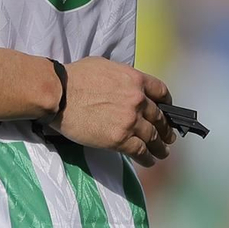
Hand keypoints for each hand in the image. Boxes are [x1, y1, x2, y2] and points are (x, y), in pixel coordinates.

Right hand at [57, 60, 174, 164]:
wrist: (60, 95)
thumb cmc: (74, 78)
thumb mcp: (105, 66)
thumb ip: (121, 77)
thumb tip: (123, 86)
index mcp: (135, 80)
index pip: (161, 91)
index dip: (166, 102)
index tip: (167, 109)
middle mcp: (137, 100)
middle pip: (159, 117)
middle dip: (165, 128)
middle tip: (168, 136)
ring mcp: (130, 120)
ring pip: (153, 137)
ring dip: (160, 146)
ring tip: (162, 152)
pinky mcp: (120, 139)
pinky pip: (141, 151)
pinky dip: (147, 158)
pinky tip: (150, 161)